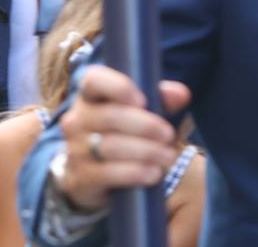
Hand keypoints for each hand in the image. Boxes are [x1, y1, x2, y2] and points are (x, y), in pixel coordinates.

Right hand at [56, 65, 191, 212]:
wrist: (90, 175)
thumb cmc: (120, 134)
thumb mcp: (138, 113)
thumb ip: (159, 99)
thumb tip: (181, 94)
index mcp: (88, 96)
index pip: (93, 80)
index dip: (117, 87)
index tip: (142, 100)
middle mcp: (76, 119)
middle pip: (110, 116)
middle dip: (145, 125)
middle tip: (168, 134)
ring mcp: (75, 149)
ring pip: (111, 146)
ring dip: (146, 151)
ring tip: (167, 156)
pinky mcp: (80, 177)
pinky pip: (108, 173)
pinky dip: (135, 172)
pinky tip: (154, 173)